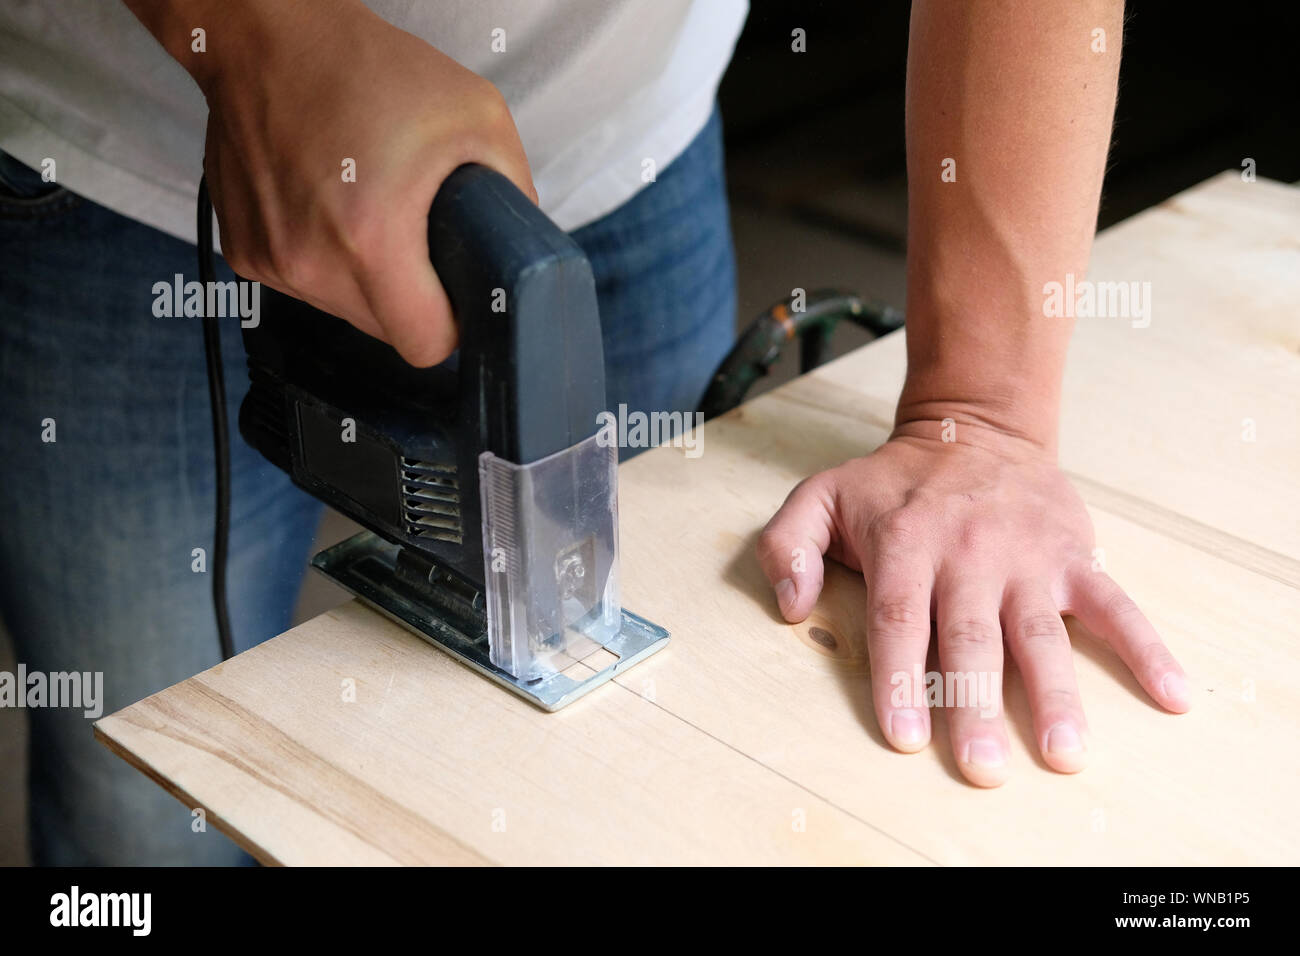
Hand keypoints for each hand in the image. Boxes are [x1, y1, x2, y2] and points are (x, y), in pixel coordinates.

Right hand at [170, 0, 535, 364]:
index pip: (425, 344)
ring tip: (370, 211)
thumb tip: (519, 252)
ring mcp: (270, 261)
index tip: (456, 294)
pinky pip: (305, 285)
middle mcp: (310, 261)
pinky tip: (330, 208)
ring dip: (367, 281)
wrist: (266, 35)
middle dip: (411, 298)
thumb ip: (514, 194)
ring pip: (345, 312)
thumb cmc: (366, 67)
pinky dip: (324, 260)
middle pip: (386, 332)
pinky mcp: (244, 252)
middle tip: (417, 237)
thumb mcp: (477, 117)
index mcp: (370, 239)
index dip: (452, 324)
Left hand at [756, 419, 1190, 786]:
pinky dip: (1146, 647)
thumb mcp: (821, 495)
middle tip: (981, 766)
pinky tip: (1170, 692)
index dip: (899, 680)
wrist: (974, 428)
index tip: (905, 738)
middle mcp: (967, 552)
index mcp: (905, 543)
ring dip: (1055, 694)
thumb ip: (788, 545)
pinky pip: (1114, 604)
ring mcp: (1025, 557)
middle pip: (969, 638)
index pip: (899, 621)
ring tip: (1065, 752)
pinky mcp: (1071, 557)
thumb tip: (789, 606)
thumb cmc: (893, 482)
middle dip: (975, 703)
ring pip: (1038, 632)